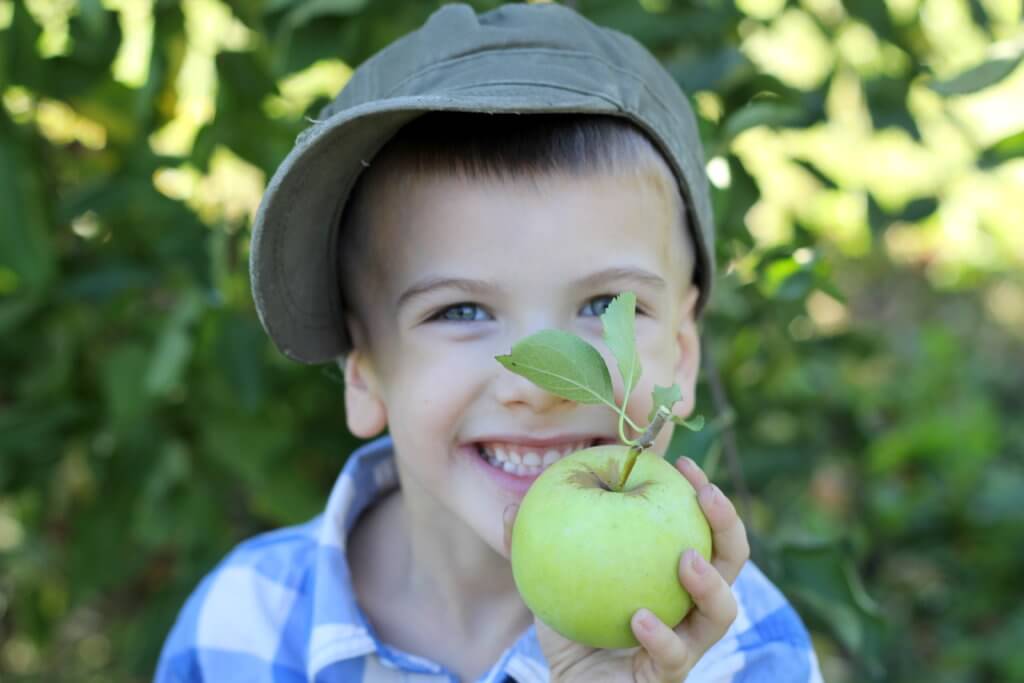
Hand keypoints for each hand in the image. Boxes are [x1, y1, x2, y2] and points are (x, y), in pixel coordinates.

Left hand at [503, 455, 749, 681]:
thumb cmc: (570, 626)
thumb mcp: (553, 578)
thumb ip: (534, 544)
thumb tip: (512, 505)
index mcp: (672, 571)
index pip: (702, 526)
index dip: (703, 494)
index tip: (685, 464)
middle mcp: (691, 605)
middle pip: (731, 562)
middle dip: (728, 525)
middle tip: (706, 496)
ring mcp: (686, 642)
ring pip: (721, 614)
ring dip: (710, 585)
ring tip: (686, 560)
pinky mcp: (668, 676)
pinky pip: (674, 658)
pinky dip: (660, 637)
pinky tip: (640, 618)